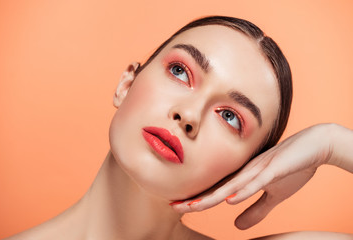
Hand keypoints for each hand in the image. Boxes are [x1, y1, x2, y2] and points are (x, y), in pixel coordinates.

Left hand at [171, 124, 335, 228]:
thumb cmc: (292, 168)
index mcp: (244, 178)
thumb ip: (256, 209)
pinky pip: (257, 182)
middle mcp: (245, 172)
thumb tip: (237, 226)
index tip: (178, 206)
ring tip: (191, 206)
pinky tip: (230, 199)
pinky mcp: (274, 169)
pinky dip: (243, 191)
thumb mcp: (273, 196)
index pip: (217, 192)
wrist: (315, 146)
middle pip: (217, 189)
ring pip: (231, 186)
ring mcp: (258, 169)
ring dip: (211, 196)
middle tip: (173, 205)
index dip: (198, 200)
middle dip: (195, 199)